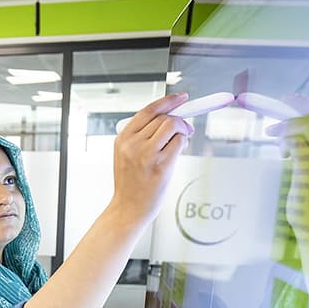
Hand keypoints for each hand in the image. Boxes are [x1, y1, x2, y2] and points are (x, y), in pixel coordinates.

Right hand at [112, 93, 192, 220]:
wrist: (127, 209)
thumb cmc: (130, 185)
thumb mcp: (126, 155)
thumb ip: (142, 137)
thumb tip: (169, 120)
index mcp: (123, 139)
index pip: (148, 111)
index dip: (167, 101)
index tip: (181, 97)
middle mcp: (133, 144)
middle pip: (163, 117)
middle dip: (178, 120)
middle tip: (185, 128)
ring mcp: (147, 154)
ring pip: (173, 126)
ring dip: (182, 130)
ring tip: (180, 141)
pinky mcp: (161, 165)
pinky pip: (180, 142)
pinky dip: (183, 143)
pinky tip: (178, 152)